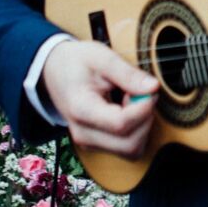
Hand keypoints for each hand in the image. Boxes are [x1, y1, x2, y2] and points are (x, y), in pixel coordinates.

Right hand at [40, 40, 159, 155]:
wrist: (53, 72)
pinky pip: (128, 148)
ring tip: (130, 101)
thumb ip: (127, 73)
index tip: (148, 88)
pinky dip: (136, 131)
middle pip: (130, 144)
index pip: (121, 123)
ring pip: (132, 150)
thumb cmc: (77, 62)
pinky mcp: (97, 145)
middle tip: (138, 94)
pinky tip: (127, 110)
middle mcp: (84, 134)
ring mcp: (89, 143)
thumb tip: (153, 88)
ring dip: (141, 126)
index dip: (143, 108)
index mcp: (81, 110)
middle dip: (145, 119)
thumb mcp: (101, 57)